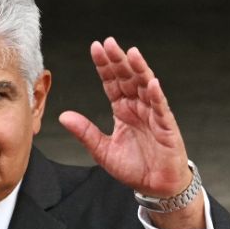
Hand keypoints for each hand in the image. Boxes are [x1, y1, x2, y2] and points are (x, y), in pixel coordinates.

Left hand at [58, 37, 202, 228]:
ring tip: (130, 53)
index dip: (104, 66)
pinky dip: (156, 95)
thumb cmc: (133, 167)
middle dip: (118, 61)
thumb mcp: (101, 149)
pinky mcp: (166, 128)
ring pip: (145, 87)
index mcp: (122, 110)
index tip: (95, 48)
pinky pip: (161, 109)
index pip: (112, 83)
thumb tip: (62, 116)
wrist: (155, 186)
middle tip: (109, 42)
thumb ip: (85, 132)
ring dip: (138, 70)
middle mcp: (138, 108)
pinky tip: (150, 82)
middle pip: (127, 79)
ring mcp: (153, 115)